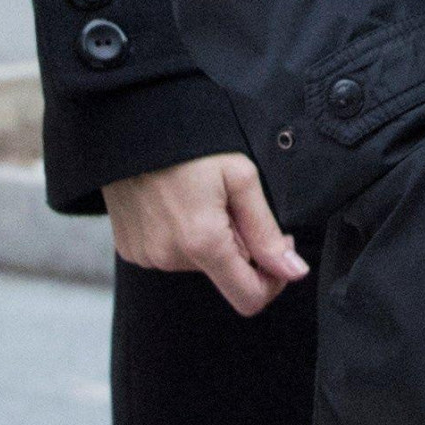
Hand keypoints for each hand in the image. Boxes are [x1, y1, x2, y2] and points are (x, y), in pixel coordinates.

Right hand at [104, 151, 307, 314]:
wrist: (132, 125)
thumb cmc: (190, 144)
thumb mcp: (241, 178)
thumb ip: (267, 231)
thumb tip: (293, 271)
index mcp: (202, 243)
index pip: (250, 299)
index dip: (273, 279)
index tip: (276, 246)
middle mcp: (170, 258)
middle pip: (226, 275)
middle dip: (240, 246)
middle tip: (232, 203)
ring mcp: (147, 257)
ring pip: (200, 264)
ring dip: (211, 239)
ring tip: (200, 198)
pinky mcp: (131, 250)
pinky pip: (172, 255)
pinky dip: (184, 237)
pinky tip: (178, 204)